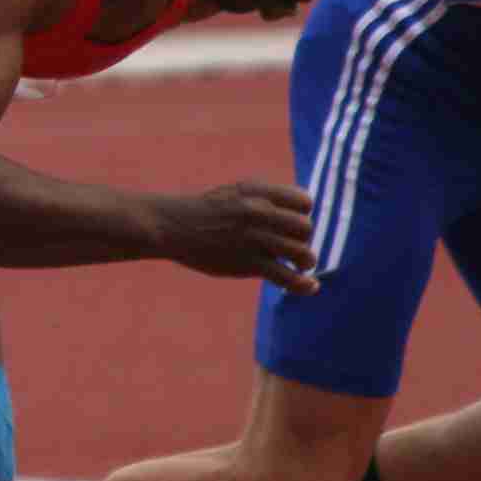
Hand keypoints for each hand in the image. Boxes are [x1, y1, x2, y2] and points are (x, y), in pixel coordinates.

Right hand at [159, 181, 317, 292]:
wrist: (171, 225)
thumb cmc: (203, 212)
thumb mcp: (234, 193)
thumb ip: (264, 199)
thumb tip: (296, 213)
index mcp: (258, 193)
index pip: (304, 202)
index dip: (303, 215)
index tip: (290, 225)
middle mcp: (259, 213)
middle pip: (305, 228)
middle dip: (303, 240)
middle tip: (291, 248)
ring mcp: (254, 238)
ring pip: (301, 252)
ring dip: (306, 261)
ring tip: (301, 266)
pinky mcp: (247, 262)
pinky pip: (285, 276)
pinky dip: (302, 284)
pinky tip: (309, 287)